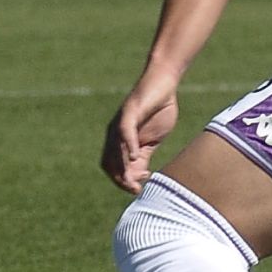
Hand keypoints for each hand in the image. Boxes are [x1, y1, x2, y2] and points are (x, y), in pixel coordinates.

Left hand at [102, 67, 180, 194]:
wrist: (163, 82)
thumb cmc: (158, 110)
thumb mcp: (150, 140)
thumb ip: (143, 157)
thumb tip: (139, 177)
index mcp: (119, 141)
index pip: (111, 168)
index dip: (121, 181)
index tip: (139, 186)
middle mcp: (114, 134)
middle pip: (108, 164)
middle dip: (120, 181)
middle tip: (137, 188)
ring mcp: (119, 122)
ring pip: (114, 151)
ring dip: (123, 169)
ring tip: (133, 181)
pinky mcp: (129, 112)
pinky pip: (124, 132)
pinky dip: (128, 146)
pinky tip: (135, 157)